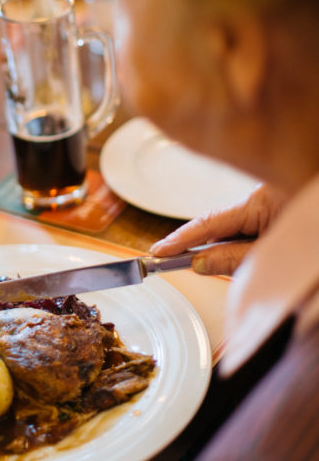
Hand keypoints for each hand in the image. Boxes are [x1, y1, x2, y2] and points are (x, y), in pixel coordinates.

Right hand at [149, 182, 288, 275]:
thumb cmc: (314, 233)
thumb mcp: (273, 254)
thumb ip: (235, 259)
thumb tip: (198, 262)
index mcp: (262, 202)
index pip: (209, 222)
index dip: (180, 238)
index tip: (157, 251)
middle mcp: (263, 198)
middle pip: (220, 224)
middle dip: (198, 243)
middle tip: (166, 260)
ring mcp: (270, 204)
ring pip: (235, 228)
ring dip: (224, 248)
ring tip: (217, 260)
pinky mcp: (276, 211)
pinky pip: (249, 229)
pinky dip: (239, 245)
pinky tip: (235, 255)